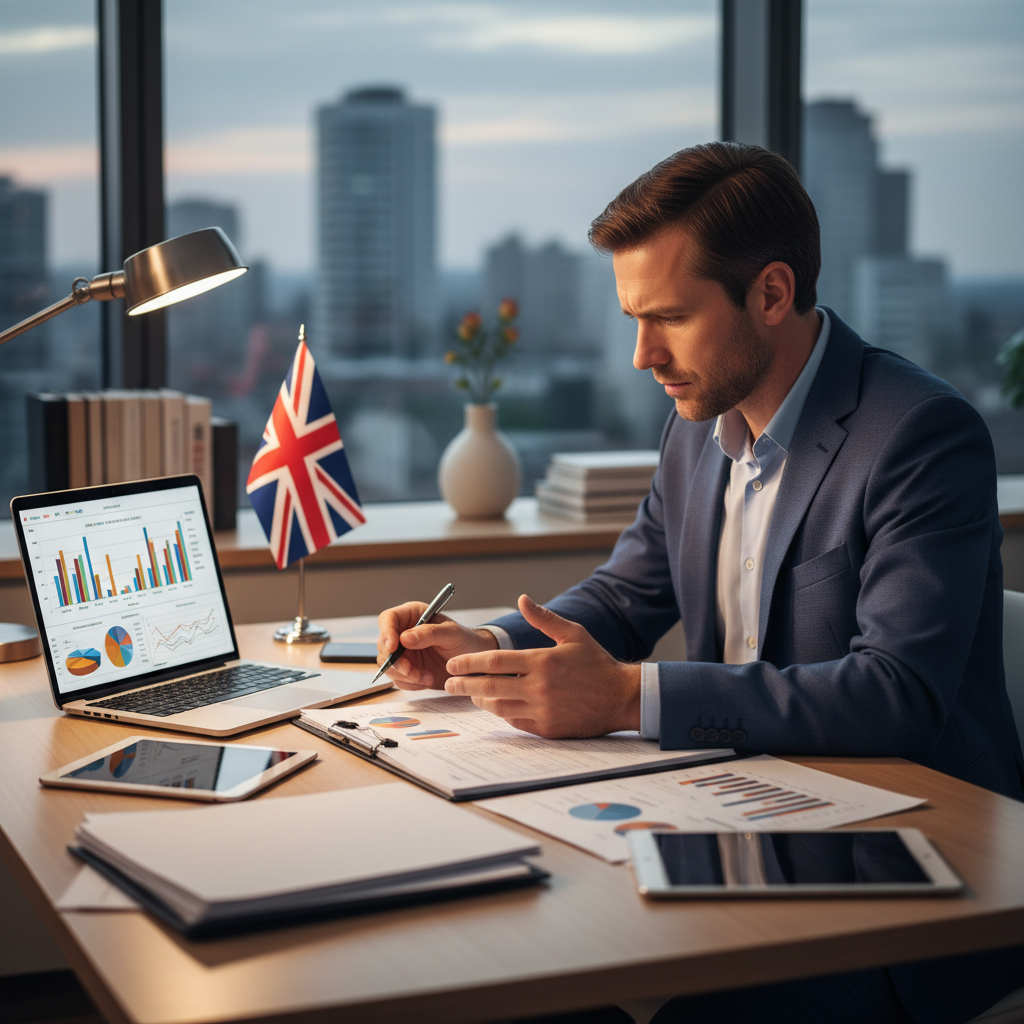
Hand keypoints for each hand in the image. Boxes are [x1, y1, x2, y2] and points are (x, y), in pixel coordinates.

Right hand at [376, 601, 498, 689]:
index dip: (386, 632)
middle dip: (396, 661)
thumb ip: (429, 633)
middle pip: (384, 646)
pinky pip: (398, 679)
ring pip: (388, 665)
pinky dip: (410, 683)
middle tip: (412, 670)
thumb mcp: (451, 633)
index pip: (388, 619)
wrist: (473, 664)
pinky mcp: (407, 670)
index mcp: (412, 615)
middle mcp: (403, 633)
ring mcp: (404, 652)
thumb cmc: (465, 641)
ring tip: (426, 677)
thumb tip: (405, 638)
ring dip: (405, 675)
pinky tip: (427, 679)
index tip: (393, 648)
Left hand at [443, 594, 641, 737]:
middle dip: (464, 685)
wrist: (621, 698)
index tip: (453, 664)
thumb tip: (522, 599)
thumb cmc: (596, 663)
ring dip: (480, 701)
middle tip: (449, 683)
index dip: (469, 663)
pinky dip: (501, 713)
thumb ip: (544, 618)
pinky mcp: (547, 728)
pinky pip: (515, 722)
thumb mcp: (573, 634)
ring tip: (470, 694)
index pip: (494, 661)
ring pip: (499, 707)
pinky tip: (494, 706)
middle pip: (489, 687)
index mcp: (542, 661)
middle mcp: (539, 687)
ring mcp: (542, 710)